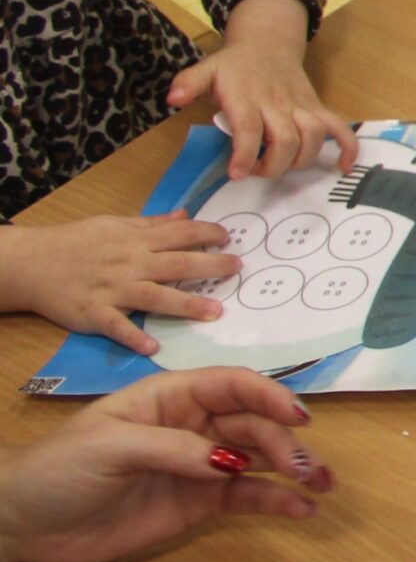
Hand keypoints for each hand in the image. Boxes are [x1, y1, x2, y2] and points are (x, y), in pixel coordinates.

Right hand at [0, 214, 238, 354]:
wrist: (32, 263)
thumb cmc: (76, 242)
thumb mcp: (114, 224)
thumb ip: (151, 223)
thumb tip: (185, 214)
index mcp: (135, 240)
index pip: (179, 234)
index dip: (207, 234)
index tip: (230, 239)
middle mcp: (129, 263)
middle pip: (176, 264)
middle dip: (210, 266)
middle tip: (237, 269)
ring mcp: (112, 289)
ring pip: (154, 296)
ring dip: (186, 304)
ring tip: (215, 311)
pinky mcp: (94, 313)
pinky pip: (116, 326)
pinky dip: (134, 336)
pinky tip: (154, 346)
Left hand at [0, 369, 324, 561]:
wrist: (24, 524)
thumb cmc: (59, 469)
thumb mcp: (110, 446)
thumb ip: (173, 449)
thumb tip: (231, 464)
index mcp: (169, 397)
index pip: (231, 385)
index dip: (268, 396)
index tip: (298, 417)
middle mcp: (192, 426)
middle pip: (253, 424)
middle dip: (284, 441)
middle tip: (304, 468)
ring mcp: (199, 466)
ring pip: (259, 458)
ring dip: (293, 467)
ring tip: (320, 484)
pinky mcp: (200, 504)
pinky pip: (248, 497)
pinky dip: (277, 501)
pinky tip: (302, 509)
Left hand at [166, 0, 355, 180]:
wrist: (268, 43)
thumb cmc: (234, 65)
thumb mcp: (206, 69)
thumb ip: (188, 83)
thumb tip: (173, 99)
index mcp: (247, 96)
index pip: (248, 128)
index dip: (244, 154)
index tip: (237, 174)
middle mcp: (277, 103)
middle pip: (285, 139)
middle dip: (273, 165)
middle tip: (256, 172)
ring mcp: (301, 106)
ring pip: (313, 137)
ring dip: (301, 160)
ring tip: (283, 167)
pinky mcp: (317, 109)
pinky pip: (340, 128)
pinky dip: (347, 148)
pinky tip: (342, 167)